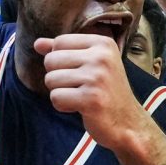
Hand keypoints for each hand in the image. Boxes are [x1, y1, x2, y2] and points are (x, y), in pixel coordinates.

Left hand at [38, 32, 152, 150]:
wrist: (128, 123)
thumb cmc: (106, 92)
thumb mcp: (90, 65)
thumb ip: (64, 51)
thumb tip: (37, 43)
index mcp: (103, 43)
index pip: (60, 41)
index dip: (60, 60)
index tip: (79, 72)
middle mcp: (101, 57)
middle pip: (51, 60)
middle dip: (57, 77)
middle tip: (79, 87)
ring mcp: (97, 77)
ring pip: (50, 80)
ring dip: (59, 92)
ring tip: (80, 97)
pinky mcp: (91, 99)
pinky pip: (56, 98)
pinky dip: (63, 106)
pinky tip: (80, 107)